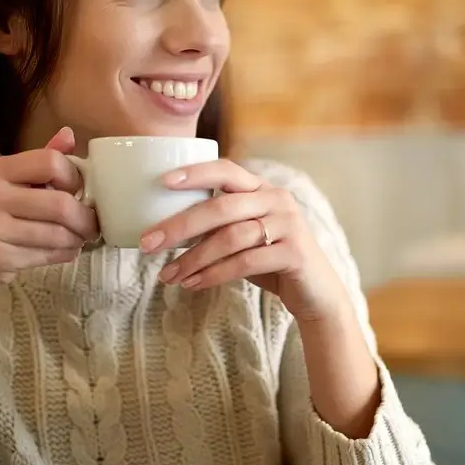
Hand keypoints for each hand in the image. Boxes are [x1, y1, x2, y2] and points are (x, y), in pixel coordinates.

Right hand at [0, 127, 99, 310]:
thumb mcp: (1, 186)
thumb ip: (37, 163)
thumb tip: (69, 134)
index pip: (50, 162)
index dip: (75, 178)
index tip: (80, 191)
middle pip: (60, 203)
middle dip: (85, 218)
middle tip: (92, 225)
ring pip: (58, 233)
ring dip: (77, 239)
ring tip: (78, 239)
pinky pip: (47, 255)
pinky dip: (64, 255)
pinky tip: (64, 252)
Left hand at [141, 160, 349, 322]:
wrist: (317, 294)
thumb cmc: (270, 262)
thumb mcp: (244, 237)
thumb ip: (217, 226)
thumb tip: (163, 229)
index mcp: (263, 188)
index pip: (226, 170)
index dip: (195, 173)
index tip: (162, 182)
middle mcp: (278, 199)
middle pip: (221, 206)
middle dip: (180, 225)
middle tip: (148, 243)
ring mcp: (290, 225)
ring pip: (230, 238)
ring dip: (193, 258)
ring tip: (167, 275)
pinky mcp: (294, 253)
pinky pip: (245, 262)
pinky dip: (214, 275)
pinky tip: (193, 284)